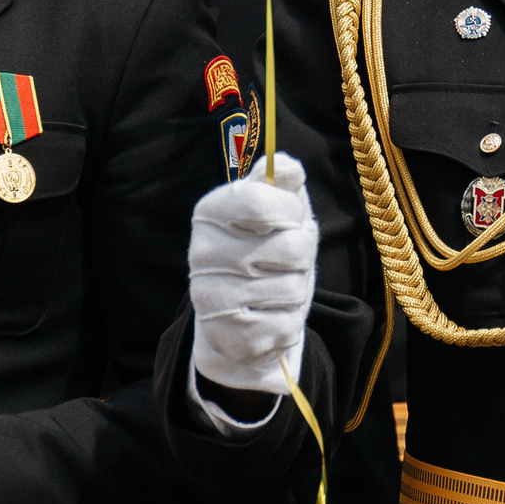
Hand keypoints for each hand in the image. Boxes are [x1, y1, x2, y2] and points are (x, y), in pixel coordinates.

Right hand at [190, 151, 315, 400]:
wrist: (239, 316)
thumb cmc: (265, 248)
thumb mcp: (276, 206)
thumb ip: (282, 179)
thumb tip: (287, 167)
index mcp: (211, 212)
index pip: (263, 200)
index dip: (291, 210)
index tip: (291, 218)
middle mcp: (202, 254)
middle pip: (292, 247)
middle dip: (302, 254)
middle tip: (286, 259)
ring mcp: (211, 298)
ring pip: (293, 287)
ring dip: (297, 288)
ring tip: (277, 286)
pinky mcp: (227, 336)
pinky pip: (286, 325)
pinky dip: (290, 321)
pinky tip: (270, 315)